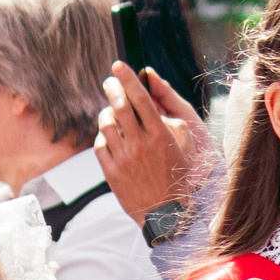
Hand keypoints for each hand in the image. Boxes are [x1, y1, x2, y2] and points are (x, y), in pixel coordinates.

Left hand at [95, 62, 205, 222]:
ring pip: (106, 124)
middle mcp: (139, 144)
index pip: (139, 98)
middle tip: (110, 82)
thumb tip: (149, 93)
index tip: (118, 65)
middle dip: (112, 88)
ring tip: (111, 111)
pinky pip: (99, 145)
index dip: (127, 78)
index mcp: (159, 135)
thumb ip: (166, 117)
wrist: (167, 214)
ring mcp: (123, 159)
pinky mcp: (111, 172)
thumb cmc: (177, 176)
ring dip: (106, 112)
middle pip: (119, 106)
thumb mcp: (180, 144)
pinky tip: (109, 135)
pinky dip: (102, 136)